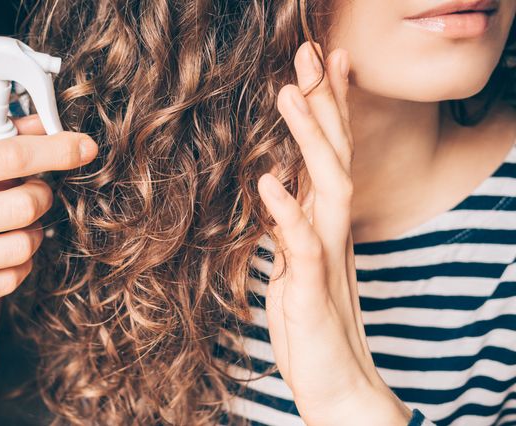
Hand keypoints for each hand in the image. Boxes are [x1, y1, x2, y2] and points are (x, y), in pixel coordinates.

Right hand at [0, 115, 97, 326]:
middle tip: (32, 193)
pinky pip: (9, 280)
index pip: (7, 157)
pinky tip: (0, 254)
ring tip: (13, 227)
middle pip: (23, 207)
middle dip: (41, 197)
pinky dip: (18, 265)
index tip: (82, 147)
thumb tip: (38, 125)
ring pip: (22, 248)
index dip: (55, 150)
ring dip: (32, 235)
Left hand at [257, 41, 412, 424]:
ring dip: (309, 140)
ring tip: (289, 94)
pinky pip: (303, 245)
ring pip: (328, 187)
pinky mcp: (312, 290)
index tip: (323, 64)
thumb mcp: (296, 265)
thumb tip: (279, 192)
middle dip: (324, 103)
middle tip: (311, 53)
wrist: (335, 385)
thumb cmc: (312, 326)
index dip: (329, 109)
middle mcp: (331, 232)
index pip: (331, 155)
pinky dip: (287, 212)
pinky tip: (269, 182)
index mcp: (324, 224)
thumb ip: (293, 226)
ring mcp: (326, 258)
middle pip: (334, 155)